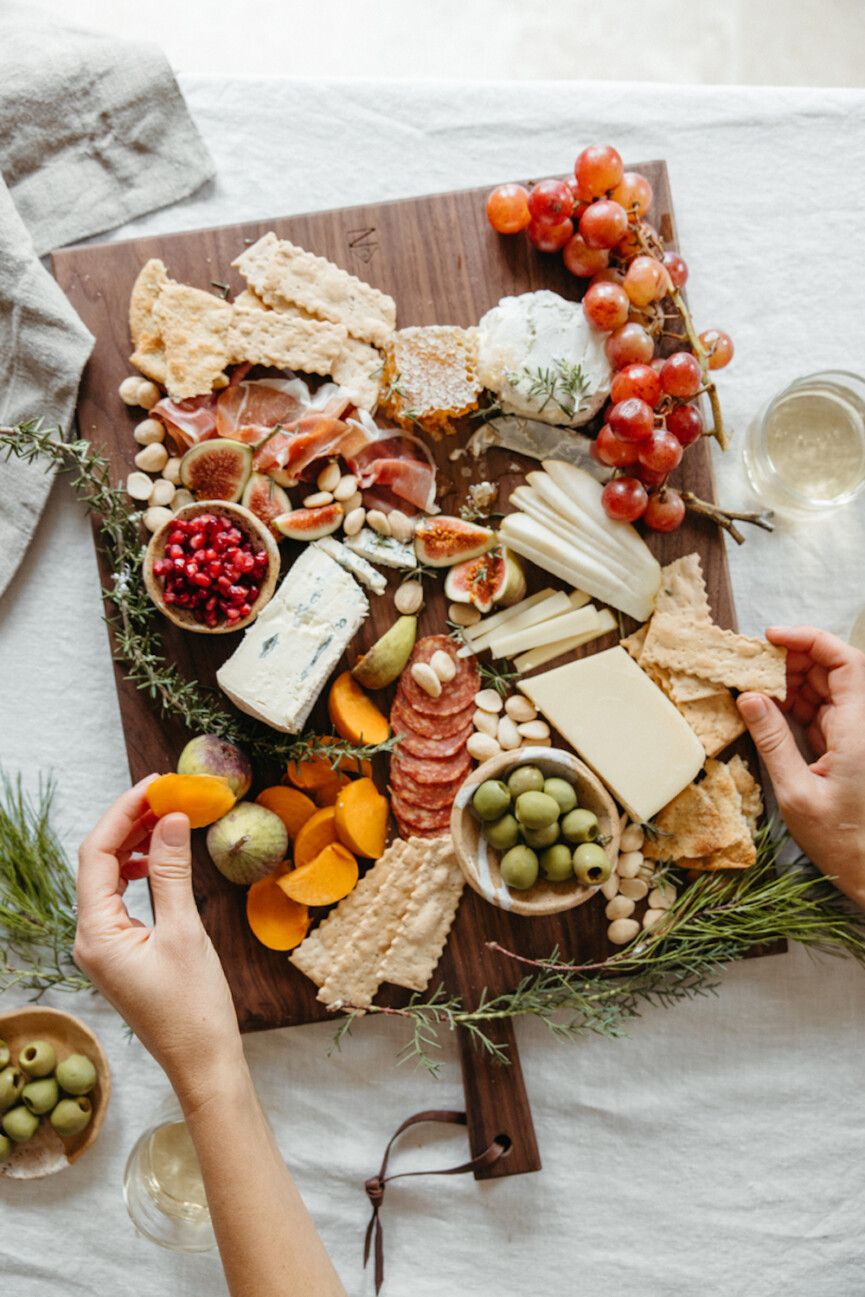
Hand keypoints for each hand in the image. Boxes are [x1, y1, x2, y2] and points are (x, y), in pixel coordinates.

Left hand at [74, 778, 242, 1099]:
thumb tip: (172, 818)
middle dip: (129, 822)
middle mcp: (89, 938)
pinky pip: (118, 899)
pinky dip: (137, 871)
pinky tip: (157, 860)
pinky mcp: (119, 953)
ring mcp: (102, 947)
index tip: (155, 783)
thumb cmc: (195, 1007)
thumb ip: (171, 871)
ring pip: (107, 878)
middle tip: (167, 792)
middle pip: (98, 862)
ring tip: (167, 817)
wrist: (202, 1062)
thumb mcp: (185, 930)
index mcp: (95, 933)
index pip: (97, 854)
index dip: (123, 811)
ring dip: (134, 843)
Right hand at [737, 626, 864, 906]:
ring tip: (754, 686)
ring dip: (792, 682)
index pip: (844, 661)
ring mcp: (859, 735)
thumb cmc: (841, 840)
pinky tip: (769, 709)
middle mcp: (864, 724)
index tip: (771, 637)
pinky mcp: (851, 747)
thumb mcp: (796, 792)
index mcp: (860, 728)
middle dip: (792, 659)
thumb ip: (773, 740)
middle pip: (834, 669)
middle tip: (751, 665)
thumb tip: (749, 697)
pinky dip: (796, 705)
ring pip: (828, 688)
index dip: (809, 639)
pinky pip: (823, 711)